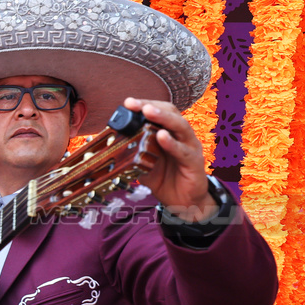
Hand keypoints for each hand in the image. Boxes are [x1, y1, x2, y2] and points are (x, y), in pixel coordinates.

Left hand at [122, 97, 216, 221]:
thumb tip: (110, 146)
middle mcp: (182, 136)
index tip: (128, 102)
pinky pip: (183, 150)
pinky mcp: (194, 162)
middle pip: (171, 113)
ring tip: (148, 111)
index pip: (160, 111)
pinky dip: (171, 143)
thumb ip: (132, 152)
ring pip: (180, 126)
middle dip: (152, 106)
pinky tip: (162, 136)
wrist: (182, 201)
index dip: (145, 105)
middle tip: (135, 104)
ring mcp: (190, 147)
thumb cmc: (164, 178)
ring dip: (163, 117)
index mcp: (170, 132)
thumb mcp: (143, 163)